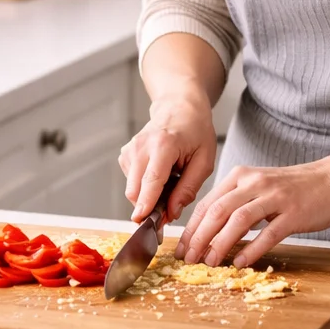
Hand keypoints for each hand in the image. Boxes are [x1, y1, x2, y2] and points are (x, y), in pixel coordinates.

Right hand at [119, 90, 216, 223]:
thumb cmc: (196, 131)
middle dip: (150, 207)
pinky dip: (144, 187)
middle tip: (171, 208)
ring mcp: (130, 149)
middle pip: (136, 190)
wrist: (179, 108)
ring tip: (170, 183)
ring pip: (132, 189)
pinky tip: (160, 176)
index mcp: (164, 145)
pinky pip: (132, 182)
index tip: (141, 221)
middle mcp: (141, 146)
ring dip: (149, 196)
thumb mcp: (204, 161)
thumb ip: (188, 188)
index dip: (146, 203)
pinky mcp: (125, 154)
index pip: (152, 180)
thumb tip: (172, 212)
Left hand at [177, 156, 329, 267]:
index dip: (192, 227)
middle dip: (199, 237)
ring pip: (238, 221)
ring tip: (209, 262)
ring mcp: (274, 197)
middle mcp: (254, 184)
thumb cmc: (294, 188)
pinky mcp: (293, 213)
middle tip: (189, 259)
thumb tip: (210, 230)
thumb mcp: (258, 187)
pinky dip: (251, 249)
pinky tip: (240, 262)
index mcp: (241, 176)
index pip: (207, 203)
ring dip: (220, 244)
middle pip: (217, 211)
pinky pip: (268, 233)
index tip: (182, 247)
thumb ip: (236, 202)